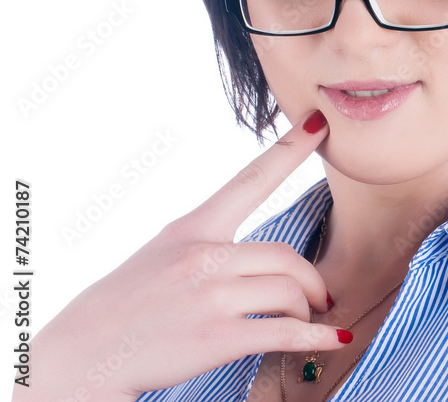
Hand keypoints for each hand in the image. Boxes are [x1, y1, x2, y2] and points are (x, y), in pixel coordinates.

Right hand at [17, 111, 348, 401]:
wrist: (81, 354)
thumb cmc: (126, 304)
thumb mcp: (161, 254)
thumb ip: (207, 245)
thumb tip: (256, 259)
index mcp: (193, 228)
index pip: (249, 179)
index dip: (289, 149)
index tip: (318, 124)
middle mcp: (203, 255)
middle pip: (288, 256)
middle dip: (312, 281)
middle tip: (319, 297)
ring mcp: (211, 296)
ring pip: (292, 291)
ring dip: (308, 311)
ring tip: (305, 321)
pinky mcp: (217, 337)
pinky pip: (286, 331)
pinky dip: (317, 337)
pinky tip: (334, 338)